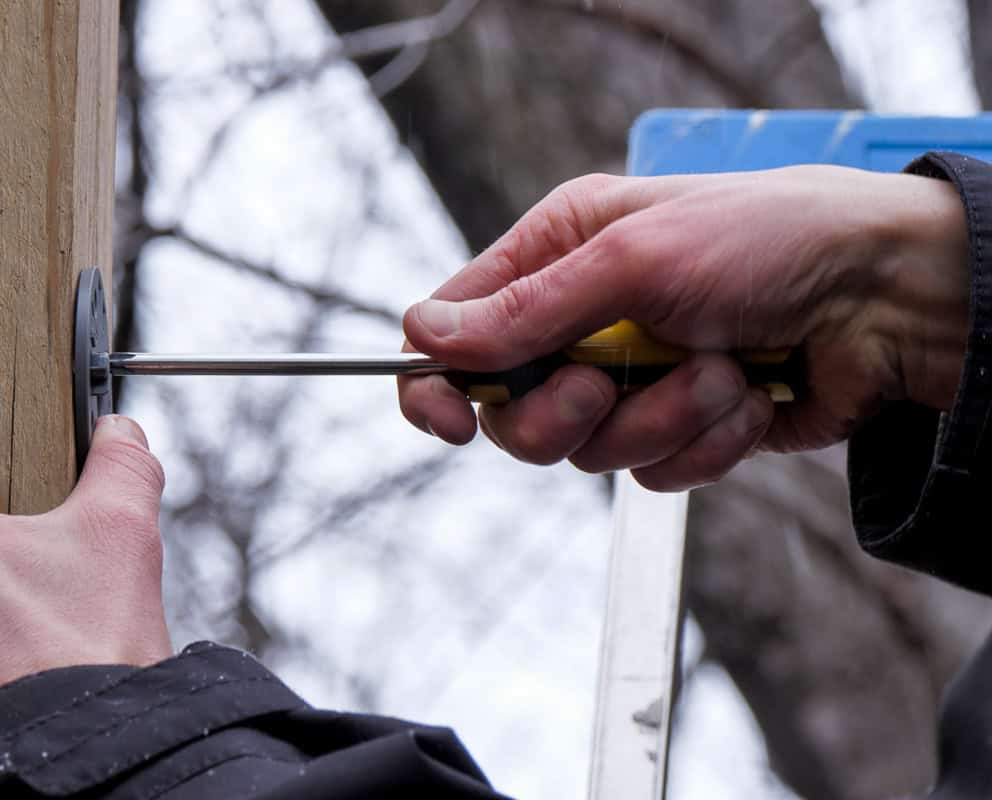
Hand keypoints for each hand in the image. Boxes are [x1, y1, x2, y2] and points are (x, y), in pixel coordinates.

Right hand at [399, 166, 969, 489]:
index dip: (437, 380)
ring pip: (590, 452)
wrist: (887, 297)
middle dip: (564, 413)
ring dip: (660, 419)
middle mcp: (584, 322)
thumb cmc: (769, 240)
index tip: (447, 420)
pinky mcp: (680, 429)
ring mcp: (633, 381)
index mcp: (557, 256)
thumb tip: (424, 335)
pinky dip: (705, 440)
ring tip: (717, 369)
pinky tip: (748, 394)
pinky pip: (656, 473)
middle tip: (606, 386)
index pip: (457, 328)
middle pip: (514, 412)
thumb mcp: (635, 259)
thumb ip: (527, 309)